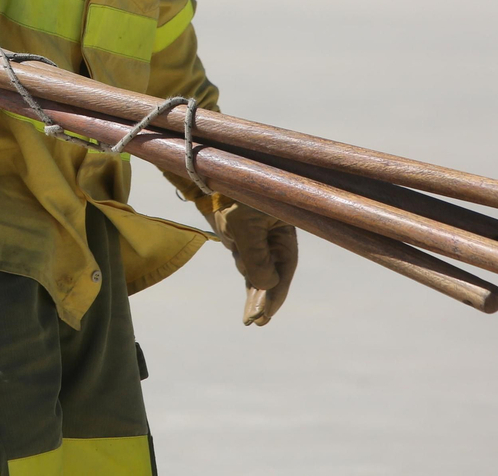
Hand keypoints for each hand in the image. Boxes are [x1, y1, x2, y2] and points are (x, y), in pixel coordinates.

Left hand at [201, 196, 297, 325]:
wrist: (213, 175)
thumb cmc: (234, 196)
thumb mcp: (244, 227)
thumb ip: (255, 257)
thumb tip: (265, 286)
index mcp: (284, 231)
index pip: (284, 268)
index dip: (275, 293)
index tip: (265, 314)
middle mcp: (274, 237)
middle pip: (273, 274)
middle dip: (264, 300)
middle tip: (255, 322)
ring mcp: (258, 238)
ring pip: (258, 272)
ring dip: (255, 294)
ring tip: (250, 318)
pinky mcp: (243, 237)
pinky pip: (248, 264)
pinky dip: (248, 280)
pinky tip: (249, 302)